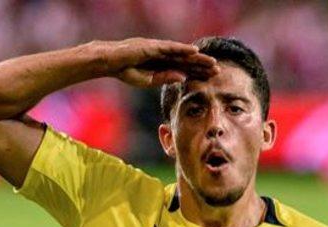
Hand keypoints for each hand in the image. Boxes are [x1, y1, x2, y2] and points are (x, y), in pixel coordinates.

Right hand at [99, 38, 217, 87]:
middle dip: (202, 66)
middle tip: (218, 71)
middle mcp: (164, 55)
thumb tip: (183, 78)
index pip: (184, 69)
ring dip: (197, 57)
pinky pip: (171, 47)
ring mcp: (159, 49)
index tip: (210, 78)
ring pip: (182, 54)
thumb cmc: (125, 71)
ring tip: (211, 62)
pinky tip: (195, 51)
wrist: (109, 62)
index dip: (197, 73)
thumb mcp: (148, 80)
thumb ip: (164, 78)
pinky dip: (183, 49)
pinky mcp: (153, 46)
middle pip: (187, 61)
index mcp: (162, 65)